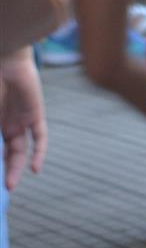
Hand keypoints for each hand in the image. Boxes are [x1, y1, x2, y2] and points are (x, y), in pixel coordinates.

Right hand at [1, 48, 46, 189]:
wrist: (4, 59)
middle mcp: (6, 123)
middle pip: (7, 153)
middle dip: (4, 171)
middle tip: (2, 188)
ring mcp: (21, 119)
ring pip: (21, 149)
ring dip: (17, 167)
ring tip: (11, 183)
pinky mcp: (35, 114)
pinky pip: (39, 137)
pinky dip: (39, 153)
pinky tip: (35, 169)